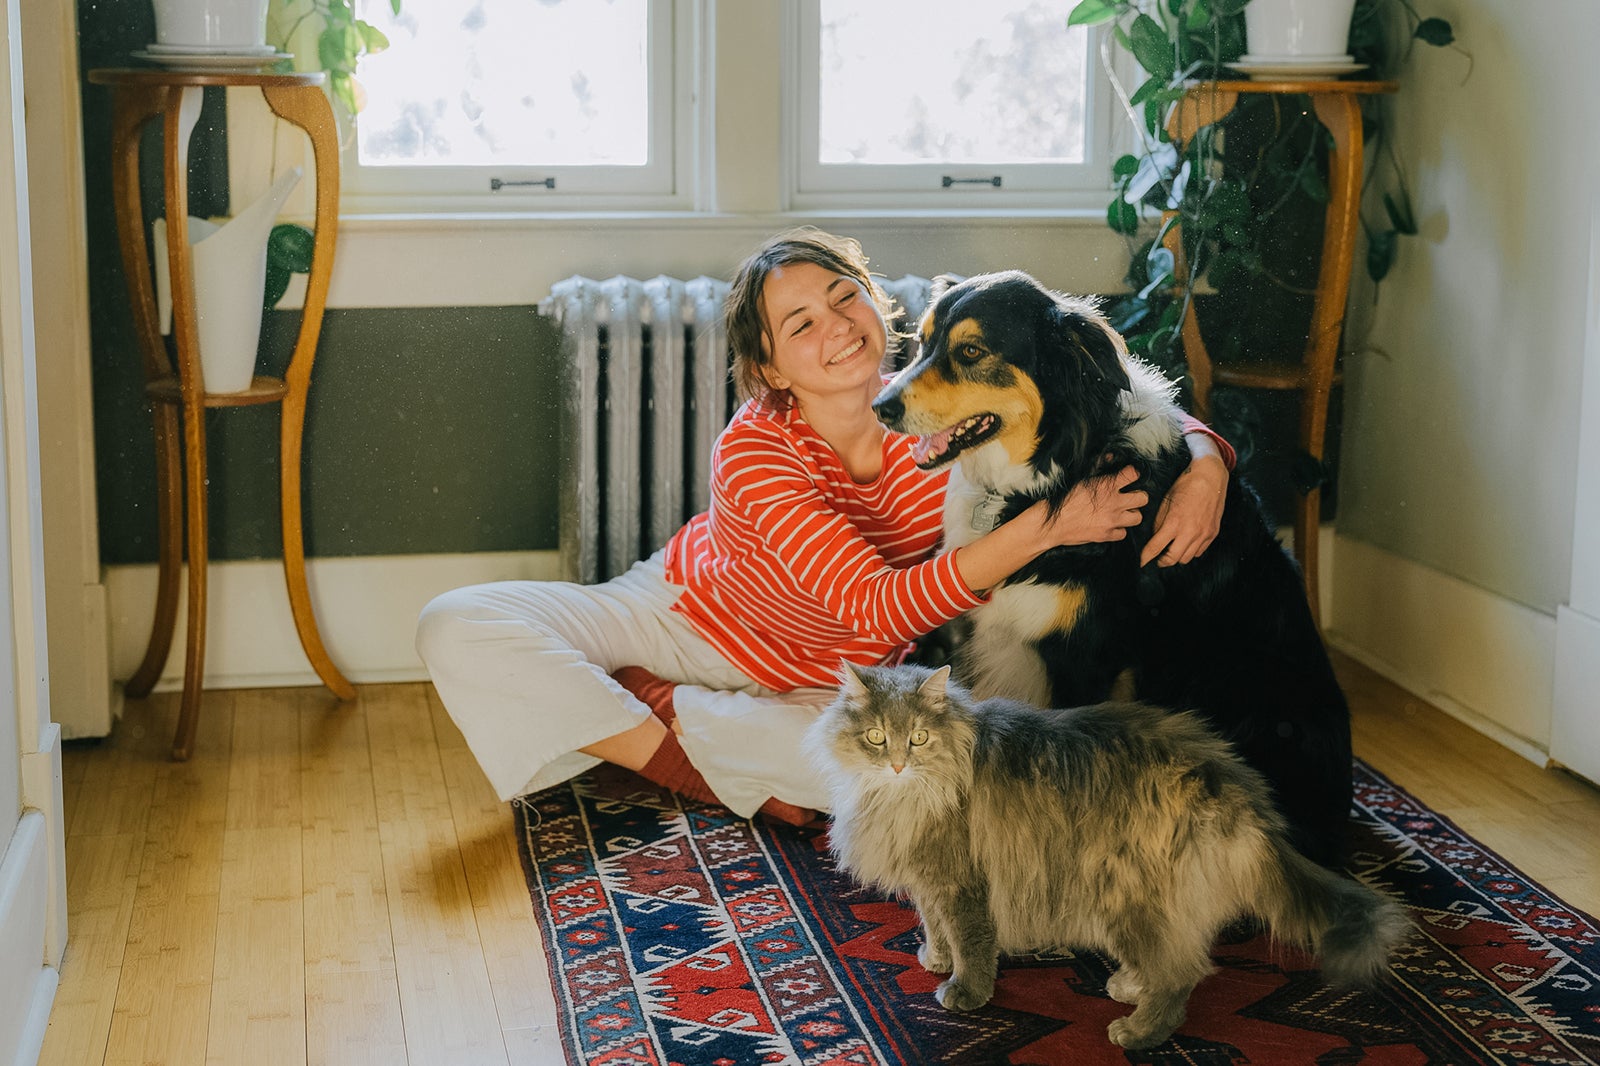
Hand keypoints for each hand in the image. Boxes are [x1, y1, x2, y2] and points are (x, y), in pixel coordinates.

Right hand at [1034, 465, 1146, 549]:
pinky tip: (1111, 524)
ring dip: (1131, 513)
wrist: (1050, 524)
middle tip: (1128, 496)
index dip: (1133, 474)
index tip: (1129, 476)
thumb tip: (1110, 457)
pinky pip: (1124, 533)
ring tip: (1121, 511)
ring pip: (1137, 517)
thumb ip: (1097, 467)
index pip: (1133, 474)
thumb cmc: (1061, 500)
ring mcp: (1112, 521)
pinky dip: (1119, 529)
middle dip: (1137, 496)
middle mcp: (1114, 503)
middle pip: (1143, 498)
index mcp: (1106, 486)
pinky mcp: (1106, 536)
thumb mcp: (1079, 479)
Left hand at [1141, 451, 1227, 565]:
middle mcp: (1190, 531)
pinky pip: (1199, 552)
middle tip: (1156, 557)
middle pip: (1172, 559)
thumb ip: (1158, 522)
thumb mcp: (1166, 501)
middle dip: (1161, 561)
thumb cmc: (1186, 485)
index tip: (1141, 562)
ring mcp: (1203, 534)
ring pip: (1186, 558)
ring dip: (1177, 556)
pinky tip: (1185, 542)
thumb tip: (1153, 537)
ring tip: (1171, 549)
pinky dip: (1190, 551)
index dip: (1146, 558)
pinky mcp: (1212, 533)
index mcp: (1174, 522)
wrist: (1210, 476)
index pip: (1155, 548)